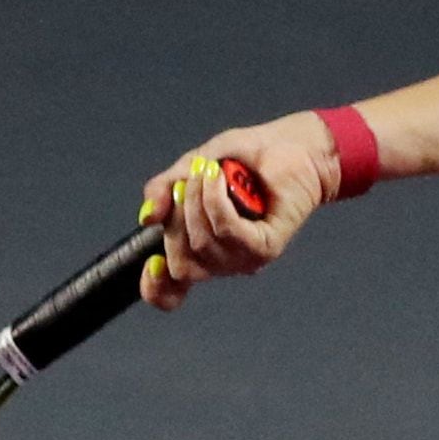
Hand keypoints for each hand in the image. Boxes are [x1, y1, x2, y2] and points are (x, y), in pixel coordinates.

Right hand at [135, 116, 337, 310]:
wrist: (291, 146)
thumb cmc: (244, 158)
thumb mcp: (192, 166)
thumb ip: (164, 190)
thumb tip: (147, 217)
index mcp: (199, 250)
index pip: (171, 292)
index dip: (155, 287)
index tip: (152, 263)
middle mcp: (222, 261)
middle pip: (180, 264)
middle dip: (176, 217)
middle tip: (188, 180)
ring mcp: (245, 258)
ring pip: (202, 245)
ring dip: (197, 201)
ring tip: (210, 171)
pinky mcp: (266, 246)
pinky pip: (228, 231)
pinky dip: (217, 202)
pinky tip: (221, 179)